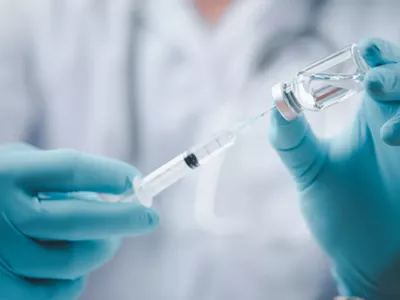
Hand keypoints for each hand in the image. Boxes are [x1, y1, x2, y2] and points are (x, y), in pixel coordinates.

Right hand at [0, 143, 158, 299]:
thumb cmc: (1, 189)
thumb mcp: (18, 167)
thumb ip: (59, 176)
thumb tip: (116, 196)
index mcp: (7, 173)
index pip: (69, 169)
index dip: (109, 175)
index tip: (138, 181)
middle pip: (76, 220)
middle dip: (124, 219)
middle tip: (150, 219)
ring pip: (71, 260)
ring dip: (101, 249)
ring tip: (107, 240)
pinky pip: (56, 291)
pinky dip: (77, 279)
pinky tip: (79, 265)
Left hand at [269, 38, 399, 299]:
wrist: (365, 257)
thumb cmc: (341, 213)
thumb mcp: (310, 171)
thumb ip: (291, 139)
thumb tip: (275, 100)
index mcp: (370, 118)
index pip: (378, 71)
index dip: (375, 55)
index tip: (363, 50)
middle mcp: (396, 124)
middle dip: (394, 73)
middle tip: (373, 82)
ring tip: (385, 122)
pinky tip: (394, 139)